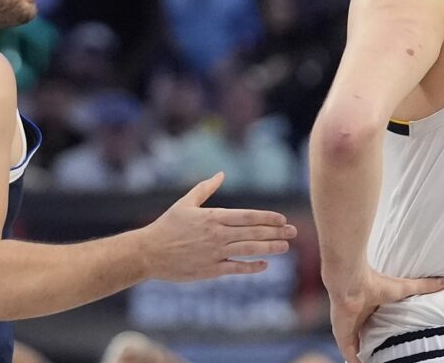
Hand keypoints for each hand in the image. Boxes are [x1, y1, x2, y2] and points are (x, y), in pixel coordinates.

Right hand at [140, 172, 296, 280]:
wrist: (149, 252)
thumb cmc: (167, 225)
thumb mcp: (185, 203)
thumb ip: (205, 188)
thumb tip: (221, 174)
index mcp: (212, 217)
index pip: (247, 216)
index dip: (267, 218)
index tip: (282, 219)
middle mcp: (217, 235)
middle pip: (253, 232)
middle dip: (275, 232)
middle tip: (293, 232)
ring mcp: (215, 253)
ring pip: (249, 250)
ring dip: (270, 248)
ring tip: (285, 247)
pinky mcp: (211, 270)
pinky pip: (236, 268)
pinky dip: (252, 266)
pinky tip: (264, 265)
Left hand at [328, 268, 443, 362]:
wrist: (351, 283)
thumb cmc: (374, 283)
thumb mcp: (404, 288)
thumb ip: (424, 286)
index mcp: (371, 310)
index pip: (378, 326)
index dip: (385, 335)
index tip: (396, 344)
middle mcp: (360, 321)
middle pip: (368, 339)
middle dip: (376, 349)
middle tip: (390, 357)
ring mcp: (350, 330)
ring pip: (359, 349)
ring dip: (368, 357)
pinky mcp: (343, 338)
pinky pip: (350, 356)